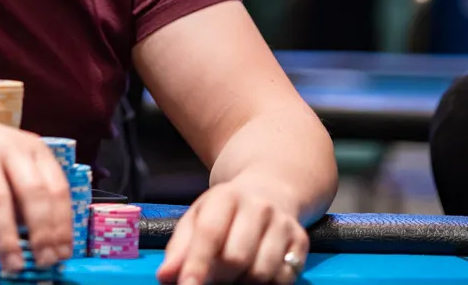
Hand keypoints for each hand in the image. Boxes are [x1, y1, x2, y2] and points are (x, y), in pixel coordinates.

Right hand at [0, 105, 71, 273]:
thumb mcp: (11, 162)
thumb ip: (26, 192)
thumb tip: (43, 240)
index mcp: (33, 148)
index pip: (57, 188)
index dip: (62, 224)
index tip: (63, 253)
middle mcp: (9, 149)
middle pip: (33, 194)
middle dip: (42, 234)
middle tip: (44, 263)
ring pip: (0, 201)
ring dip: (9, 239)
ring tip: (13, 266)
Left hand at [156, 181, 308, 283]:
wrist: (270, 191)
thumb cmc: (225, 212)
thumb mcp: (198, 218)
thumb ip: (180, 248)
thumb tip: (166, 276)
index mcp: (226, 197)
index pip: (209, 233)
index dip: (197, 264)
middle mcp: (259, 207)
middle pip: (236, 258)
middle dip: (219, 277)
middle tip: (211, 279)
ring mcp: (283, 224)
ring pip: (261, 272)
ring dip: (242, 283)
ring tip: (233, 275)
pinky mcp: (301, 241)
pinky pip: (284, 279)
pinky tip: (254, 274)